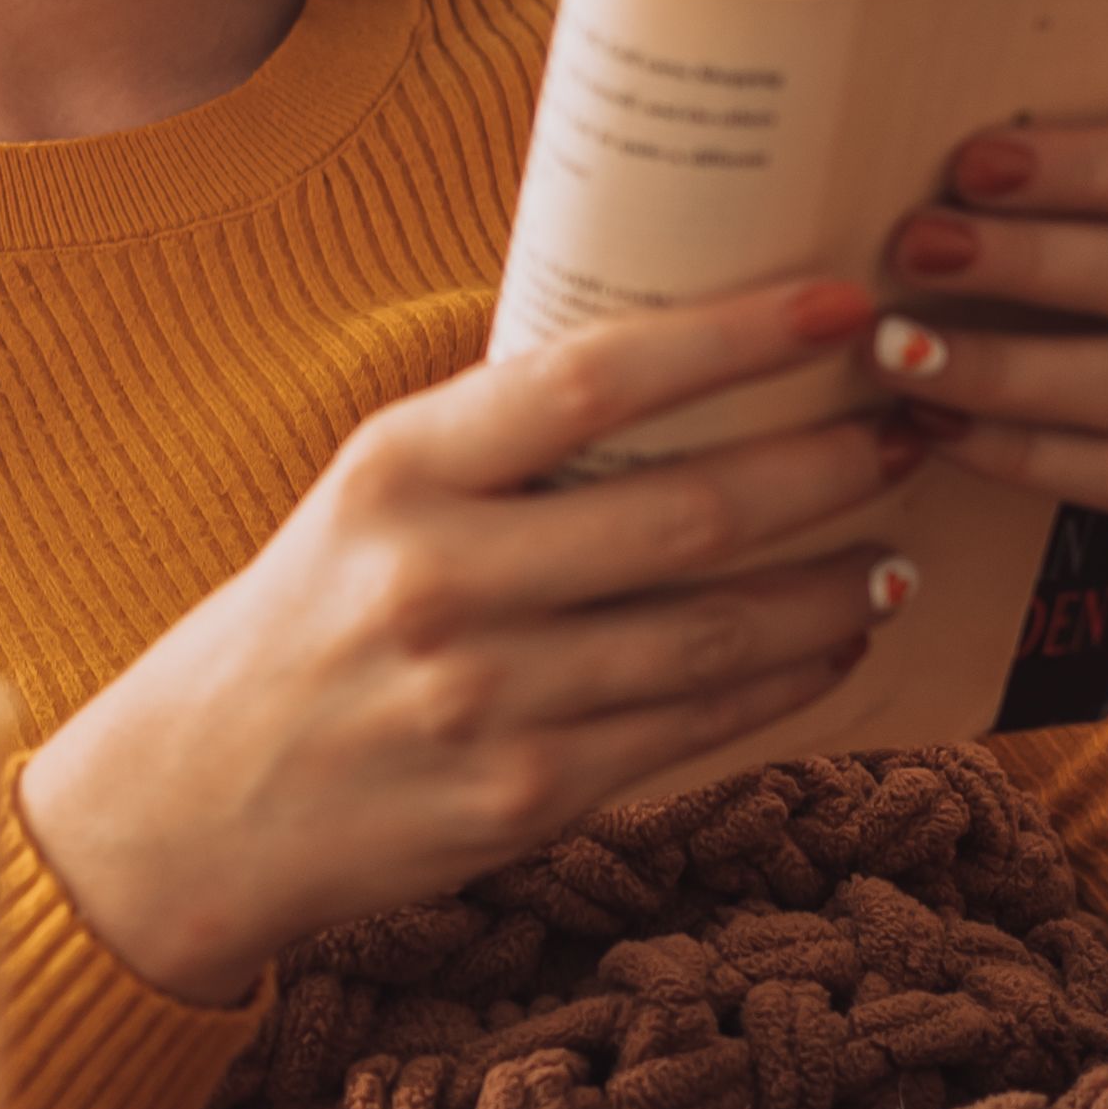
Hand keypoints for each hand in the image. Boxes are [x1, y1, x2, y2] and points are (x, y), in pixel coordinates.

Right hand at [21, 277, 926, 1004]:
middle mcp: (439, 582)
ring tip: (894, 550)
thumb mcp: (371, 501)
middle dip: (830, 462)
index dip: (736, 335)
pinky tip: (833, 646)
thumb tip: (689, 361)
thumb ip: (504, 447)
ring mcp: (485, 701)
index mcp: (398, 471)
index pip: (596, 378)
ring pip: (713, 634)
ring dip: (831, 587)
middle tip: (915, 424)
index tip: (843, 299)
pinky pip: (692, 731)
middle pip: (688, 510)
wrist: (191, 809)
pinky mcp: (521, 801)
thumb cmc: (306, 623)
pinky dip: (784, 685)